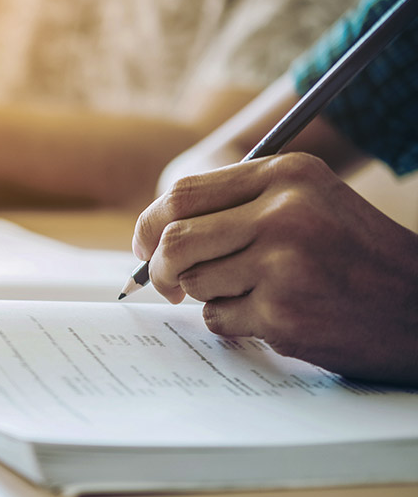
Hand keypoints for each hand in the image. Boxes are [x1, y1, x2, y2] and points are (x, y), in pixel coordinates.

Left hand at [133, 153, 417, 384]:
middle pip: (175, 240)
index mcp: (288, 174)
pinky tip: (271, 314)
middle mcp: (285, 213)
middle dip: (160, 268)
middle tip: (166, 284)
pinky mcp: (283, 313)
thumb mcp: (308, 202)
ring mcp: (283, 265)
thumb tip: (151, 235)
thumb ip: (237, 205)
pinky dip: (231, 322)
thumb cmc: (353, 253)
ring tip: (251, 294)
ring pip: (195, 283)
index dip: (149, 224)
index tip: (144, 246)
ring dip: (208, 296)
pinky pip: (218, 319)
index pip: (183, 194)